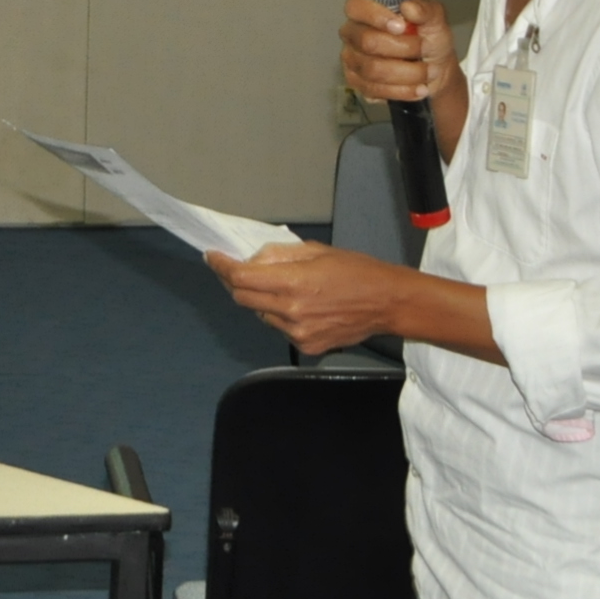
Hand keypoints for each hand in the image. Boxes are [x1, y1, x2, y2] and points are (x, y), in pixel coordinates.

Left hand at [206, 241, 404, 356]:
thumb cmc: (357, 272)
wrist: (387, 303)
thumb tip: (253, 260)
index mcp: (294, 283)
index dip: (222, 266)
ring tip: (283, 287)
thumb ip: (280, 255)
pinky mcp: (306, 347)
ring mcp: (298, 333)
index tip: (213, 256)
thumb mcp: (316, 251)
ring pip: (261, 314)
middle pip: (243, 298)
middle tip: (235, 268)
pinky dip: (280, 315)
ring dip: (261, 299)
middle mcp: (292, 311)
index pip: (242, 278)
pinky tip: (300, 305)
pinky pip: (279, 328)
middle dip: (234, 282)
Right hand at [340, 0, 462, 113]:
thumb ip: (425, 9)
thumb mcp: (435, 20)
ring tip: (427, 71)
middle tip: (424, 48)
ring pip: (373, 70)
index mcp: (366, 11)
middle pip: (367, 42)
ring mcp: (352, 59)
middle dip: (403, 48)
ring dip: (407, 73)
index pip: (356, 7)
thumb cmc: (429, 40)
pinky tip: (418, 87)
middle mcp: (353, 34)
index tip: (402, 27)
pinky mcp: (357, 83)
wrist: (435, 70)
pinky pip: (375, 90)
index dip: (376, 16)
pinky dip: (402, 90)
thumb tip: (409, 7)